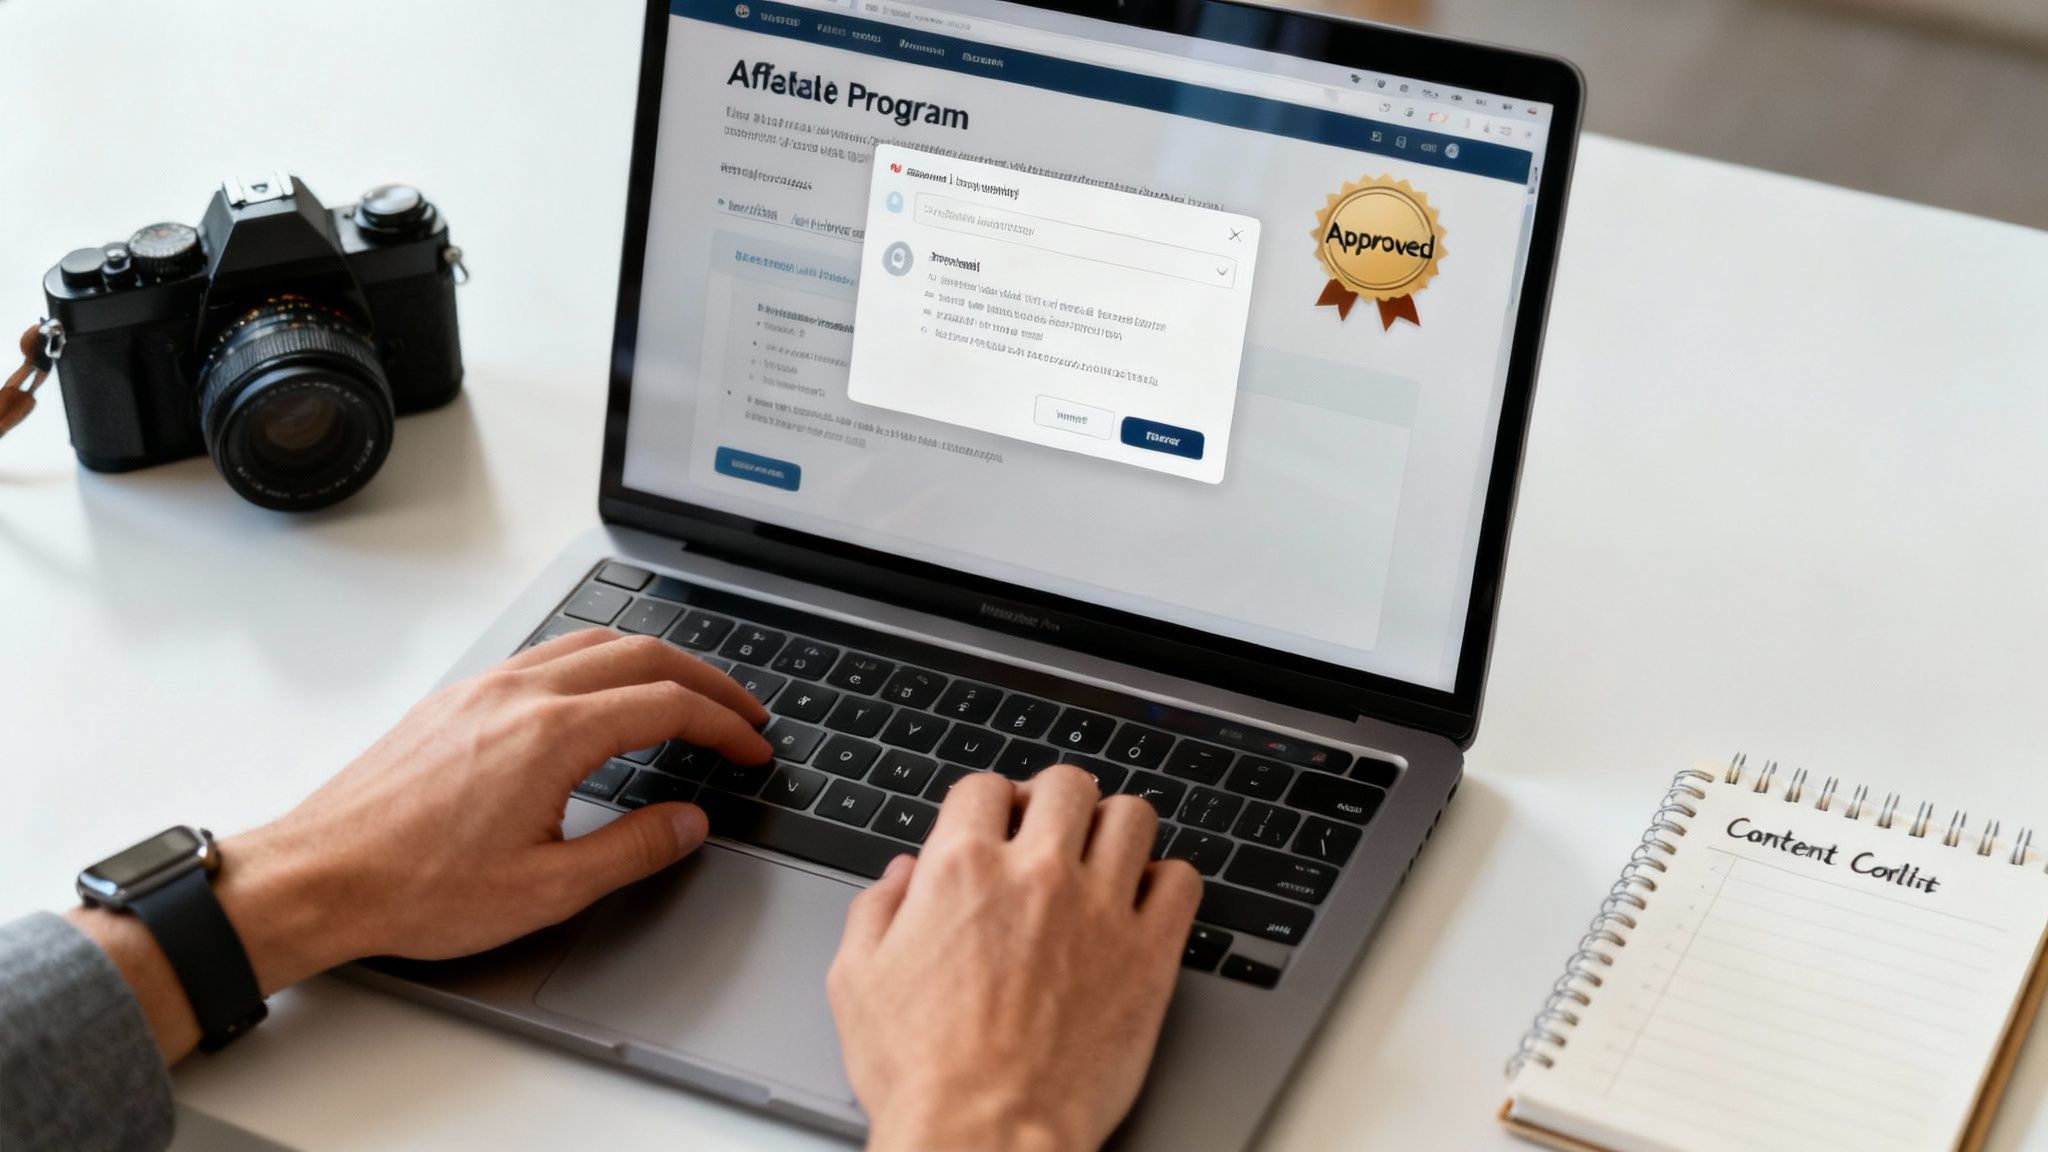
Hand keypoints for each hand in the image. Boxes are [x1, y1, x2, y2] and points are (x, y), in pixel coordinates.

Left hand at [70, 628, 771, 1060]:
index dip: (725, 726)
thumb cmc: (415, 888)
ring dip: (653, 661)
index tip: (752, 748)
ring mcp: (484, 689)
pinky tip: (602, 696)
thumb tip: (688, 822)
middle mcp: (520, 695)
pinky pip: (546, 654)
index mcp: (553, 735)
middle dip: (706, 680)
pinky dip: (599, 662)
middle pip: (642, 654)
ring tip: (687, 694)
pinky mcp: (457, 699)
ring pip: (592, 643)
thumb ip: (632, 850)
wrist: (318, 877)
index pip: (669, 706)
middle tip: (742, 712)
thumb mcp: (546, 889)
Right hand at [829, 765, 1202, 1151]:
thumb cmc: (922, 1073)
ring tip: (1102, 857)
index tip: (994, 824)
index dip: (988, 803)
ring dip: (1114, 828)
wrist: (988, 1135)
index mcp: (962, 869)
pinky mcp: (1149, 955)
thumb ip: (875, 911)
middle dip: (1054, 800)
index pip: (985, 787)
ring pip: (1132, 817)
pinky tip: (1144, 902)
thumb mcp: (856, 983)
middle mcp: (1037, 875)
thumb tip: (900, 876)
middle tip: (1051, 830)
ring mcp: (1101, 910)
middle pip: (1067, 785)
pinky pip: (1182, 881)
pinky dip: (1167, 881)